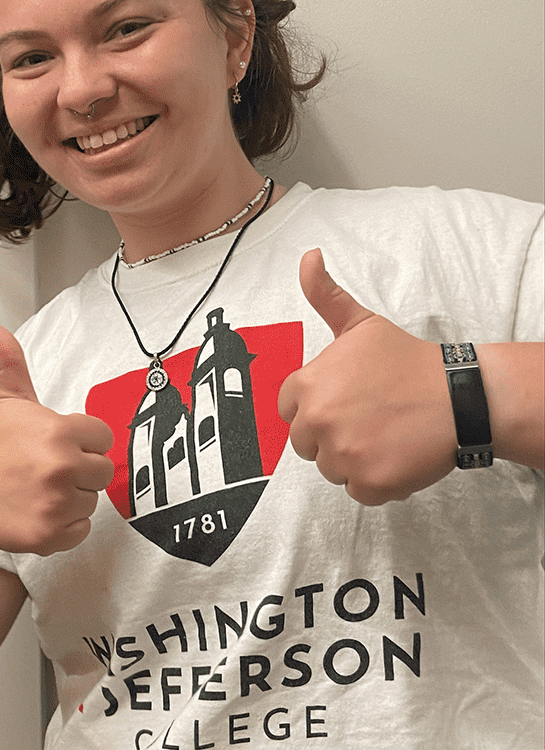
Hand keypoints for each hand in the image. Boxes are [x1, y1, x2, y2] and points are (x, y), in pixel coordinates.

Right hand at [0, 325, 113, 553]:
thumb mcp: (7, 404)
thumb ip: (11, 362)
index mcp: (57, 432)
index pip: (102, 436)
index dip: (83, 440)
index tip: (60, 445)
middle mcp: (61, 467)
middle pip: (102, 469)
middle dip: (80, 469)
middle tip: (49, 469)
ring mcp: (57, 503)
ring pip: (93, 499)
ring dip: (73, 497)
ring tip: (42, 489)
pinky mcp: (52, 534)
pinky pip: (82, 528)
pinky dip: (66, 525)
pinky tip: (41, 510)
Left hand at [278, 249, 455, 504]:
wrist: (460, 395)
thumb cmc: (408, 361)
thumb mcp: (362, 324)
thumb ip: (325, 295)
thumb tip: (307, 258)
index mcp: (307, 386)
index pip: (290, 412)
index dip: (317, 408)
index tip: (345, 402)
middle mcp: (318, 421)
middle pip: (307, 445)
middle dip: (334, 436)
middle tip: (370, 418)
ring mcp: (343, 455)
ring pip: (332, 469)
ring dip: (356, 459)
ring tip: (386, 434)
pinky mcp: (369, 483)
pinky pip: (359, 492)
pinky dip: (378, 481)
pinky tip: (398, 454)